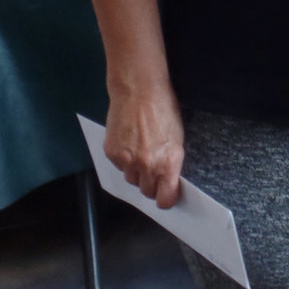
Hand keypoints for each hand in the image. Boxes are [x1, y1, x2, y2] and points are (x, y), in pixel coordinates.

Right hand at [104, 81, 184, 207]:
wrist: (139, 90)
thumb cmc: (164, 109)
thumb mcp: (177, 138)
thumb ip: (171, 162)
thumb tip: (167, 179)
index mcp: (168, 163)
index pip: (165, 199)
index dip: (165, 199)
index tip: (165, 196)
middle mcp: (147, 165)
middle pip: (146, 191)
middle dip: (150, 184)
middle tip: (152, 169)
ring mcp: (127, 160)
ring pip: (131, 180)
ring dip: (135, 172)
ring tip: (139, 152)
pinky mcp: (112, 153)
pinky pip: (118, 166)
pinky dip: (123, 160)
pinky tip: (128, 143)